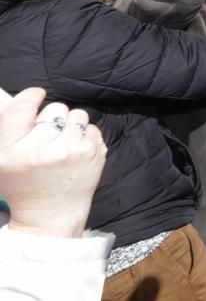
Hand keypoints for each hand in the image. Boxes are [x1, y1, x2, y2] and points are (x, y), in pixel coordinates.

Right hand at [0, 87, 106, 237]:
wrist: (52, 214)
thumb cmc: (25, 184)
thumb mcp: (3, 160)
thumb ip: (10, 129)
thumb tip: (29, 97)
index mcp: (13, 150)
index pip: (22, 107)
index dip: (30, 97)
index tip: (36, 95)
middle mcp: (41, 148)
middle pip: (54, 109)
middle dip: (53, 120)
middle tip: (48, 139)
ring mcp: (70, 150)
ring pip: (77, 115)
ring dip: (71, 126)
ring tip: (63, 145)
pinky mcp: (93, 153)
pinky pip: (92, 127)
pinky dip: (85, 136)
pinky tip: (76, 153)